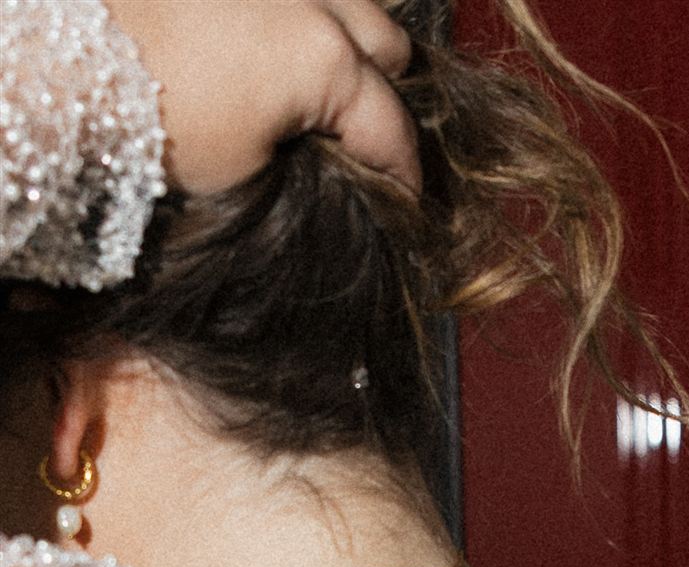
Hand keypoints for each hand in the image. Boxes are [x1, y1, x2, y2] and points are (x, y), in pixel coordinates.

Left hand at [109, 0, 420, 194]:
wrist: (67, 62)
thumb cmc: (155, 128)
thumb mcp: (249, 175)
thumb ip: (315, 164)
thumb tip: (341, 170)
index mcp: (326, 59)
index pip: (393, 129)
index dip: (406, 179)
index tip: (407, 209)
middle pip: (388, 47)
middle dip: (385, 96)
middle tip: (361, 145)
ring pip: (350, 2)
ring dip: (350, 45)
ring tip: (323, 92)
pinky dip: (304, 19)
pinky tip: (278, 51)